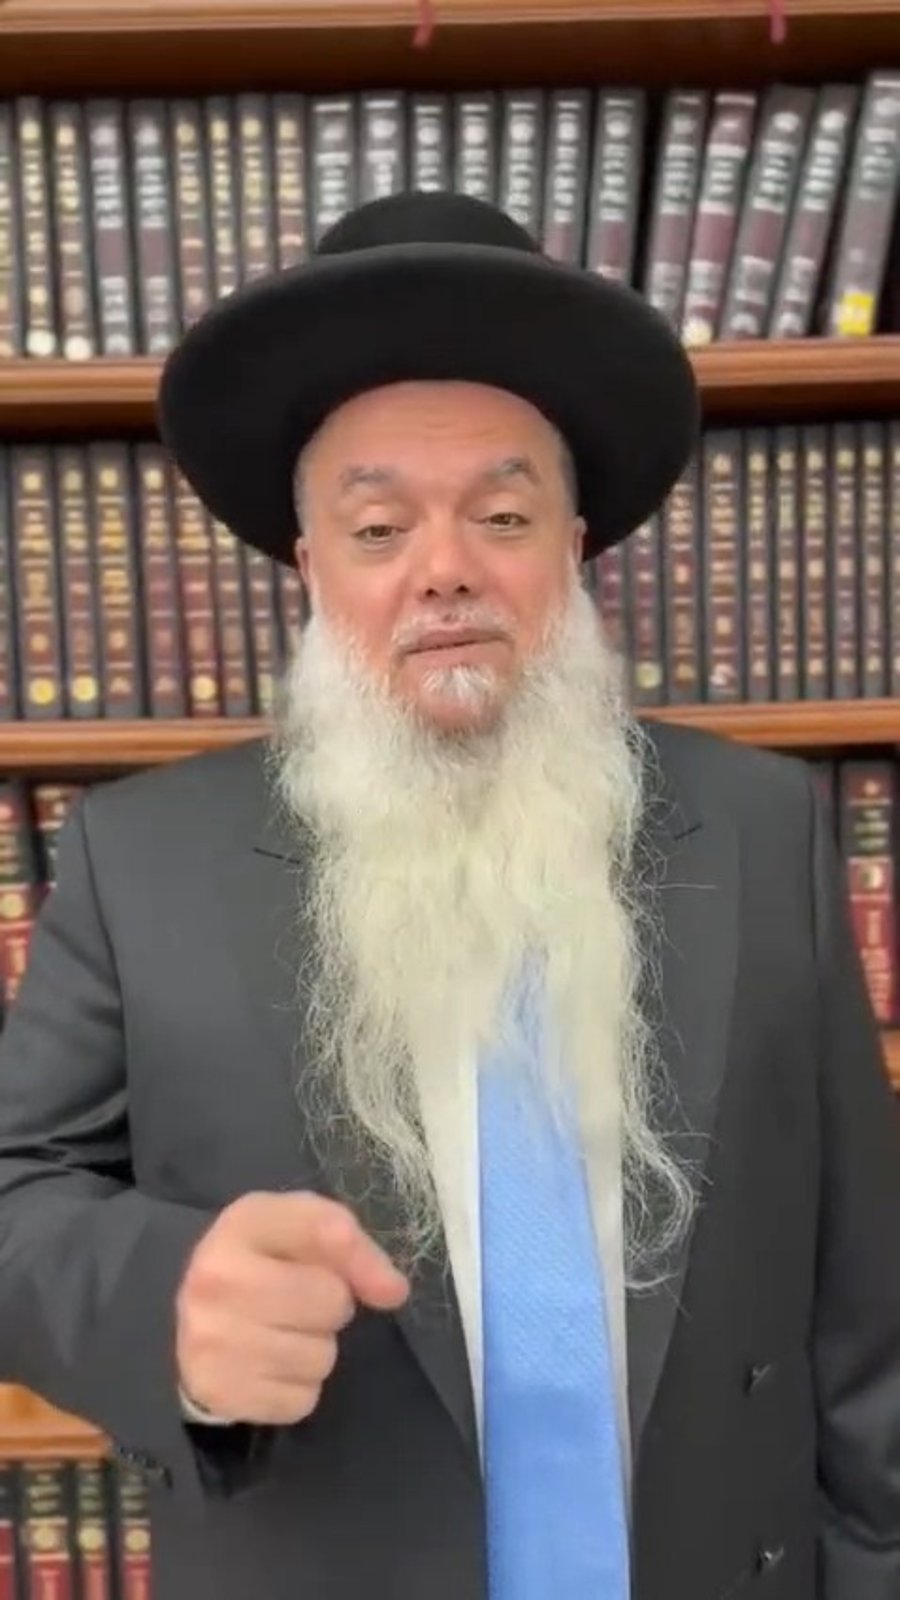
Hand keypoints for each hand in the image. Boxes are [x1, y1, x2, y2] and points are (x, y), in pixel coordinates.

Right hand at [175, 1190, 408, 1424]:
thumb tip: (394, 1292)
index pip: (326, 1231)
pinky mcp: (218, 1392)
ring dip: (317, 1351)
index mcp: (241, 1225)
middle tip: (304, 1304)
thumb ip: (354, 1247)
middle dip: (331, 1307)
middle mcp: (215, 1280)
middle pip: (329, 1303)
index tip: (363, 1275)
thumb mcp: (302, 1230)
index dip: (358, 1256)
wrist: (196, 1318)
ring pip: (320, 1358)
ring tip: (287, 1334)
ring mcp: (210, 1340)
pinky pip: (301, 1401)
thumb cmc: (263, 1262)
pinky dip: (298, 1389)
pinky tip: (272, 1366)